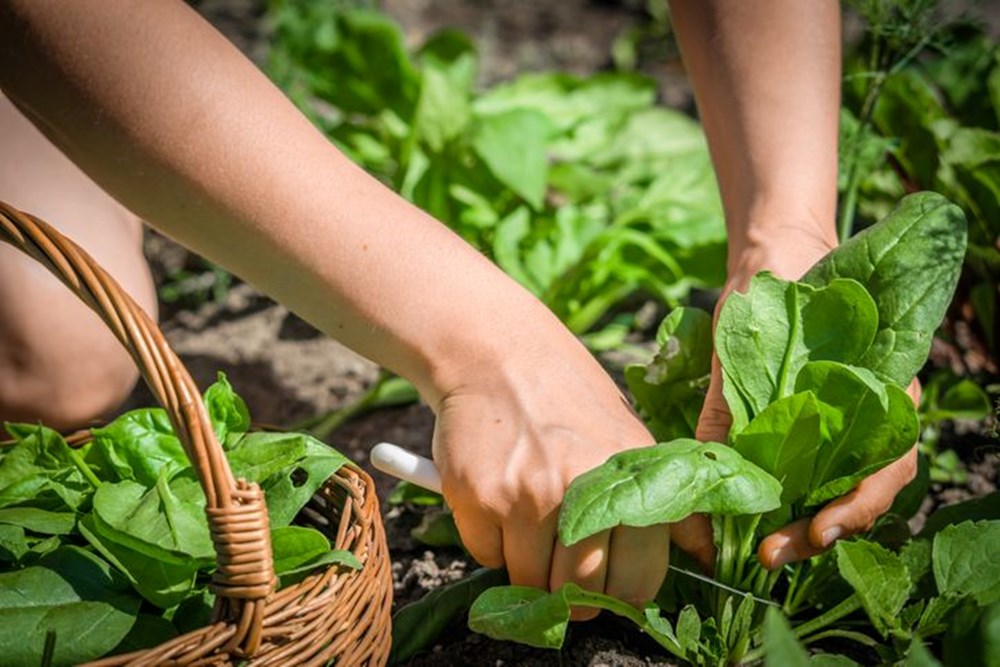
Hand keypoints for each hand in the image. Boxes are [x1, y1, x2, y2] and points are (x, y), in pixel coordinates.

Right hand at [431, 320, 668, 618]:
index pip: (638, 580)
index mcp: (630, 479)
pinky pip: (486, 557)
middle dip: (571, 591)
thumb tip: (705, 555)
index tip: (606, 582)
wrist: (497, 353)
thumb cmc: (568, 397)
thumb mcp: (631, 438)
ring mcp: (525, 495)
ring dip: (528, 566)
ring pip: (529, 581)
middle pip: (580, 593)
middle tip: (561, 562)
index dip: (621, 593)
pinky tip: (498, 501)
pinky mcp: (478, 496)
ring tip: (529, 522)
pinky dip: (491, 544)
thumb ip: (667, 501)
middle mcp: (580, 490)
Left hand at [675, 226, 919, 570]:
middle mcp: (872, 413)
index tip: (817, 531)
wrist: (775, 255)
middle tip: (771, 555)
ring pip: (839, 489)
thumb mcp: (746, 338)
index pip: (888, 465)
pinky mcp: (811, 428)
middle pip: (864, 491)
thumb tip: (706, 465)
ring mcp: (844, 423)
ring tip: (761, 550)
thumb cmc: (776, 287)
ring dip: (803, 524)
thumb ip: (730, 397)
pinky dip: (788, 501)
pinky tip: (756, 518)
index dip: (856, 506)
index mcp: (882, 388)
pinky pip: (811, 473)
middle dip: (821, 531)